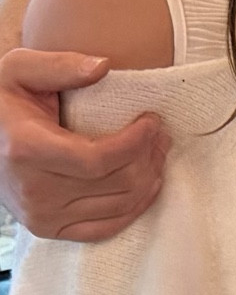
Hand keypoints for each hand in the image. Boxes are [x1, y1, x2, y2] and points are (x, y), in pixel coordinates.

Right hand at [0, 48, 167, 241]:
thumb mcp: (20, 70)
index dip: (136, 142)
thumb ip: (60, 66)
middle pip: (116, 184)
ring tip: (156, 152)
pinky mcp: (49, 228)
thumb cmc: (4, 102)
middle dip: (149, 157)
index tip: (153, 121)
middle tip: (161, 135)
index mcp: (26, 149)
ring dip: (149, 179)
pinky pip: (107, 227)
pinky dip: (136, 207)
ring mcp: (41, 215)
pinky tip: (147, 182)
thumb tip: (102, 66)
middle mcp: (33, 190)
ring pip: (119, 206)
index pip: (98, 159)